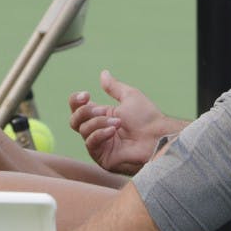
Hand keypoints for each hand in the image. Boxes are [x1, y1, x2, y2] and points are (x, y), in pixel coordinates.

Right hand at [68, 70, 182, 175]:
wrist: (156, 137)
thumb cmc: (147, 118)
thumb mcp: (129, 97)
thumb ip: (114, 87)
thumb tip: (103, 73)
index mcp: (101, 116)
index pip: (78, 108)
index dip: (76, 101)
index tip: (86, 95)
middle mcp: (97, 130)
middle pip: (74, 120)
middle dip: (85, 112)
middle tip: (102, 110)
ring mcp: (99, 144)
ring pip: (83, 130)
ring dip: (99, 122)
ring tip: (118, 122)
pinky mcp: (101, 157)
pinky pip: (90, 143)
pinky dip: (100, 134)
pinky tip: (112, 131)